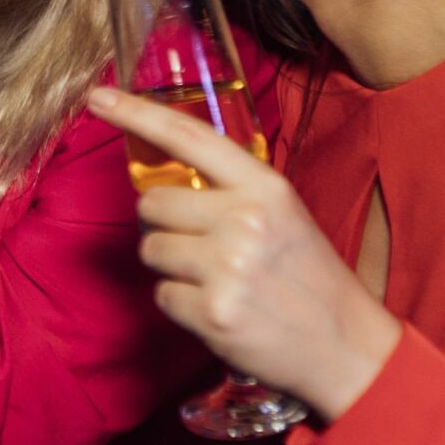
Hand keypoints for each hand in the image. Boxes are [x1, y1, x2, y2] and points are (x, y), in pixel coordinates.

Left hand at [87, 86, 401, 421]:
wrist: (346, 346)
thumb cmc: (308, 276)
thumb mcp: (284, 214)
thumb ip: (230, 192)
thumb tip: (162, 182)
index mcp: (265, 187)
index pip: (189, 137)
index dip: (137, 114)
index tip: (99, 97)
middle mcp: (244, 220)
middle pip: (151, 205)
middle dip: (164, 226)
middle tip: (203, 247)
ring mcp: (227, 268)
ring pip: (151, 251)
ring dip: (172, 267)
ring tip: (215, 280)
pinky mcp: (211, 312)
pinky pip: (161, 295)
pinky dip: (181, 305)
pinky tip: (217, 308)